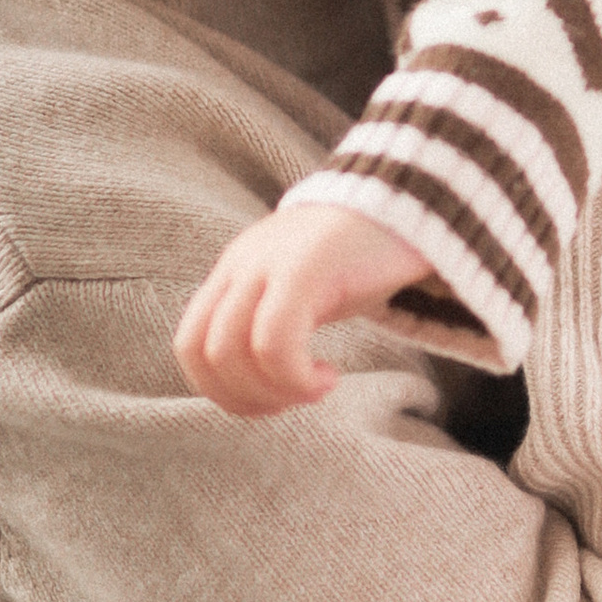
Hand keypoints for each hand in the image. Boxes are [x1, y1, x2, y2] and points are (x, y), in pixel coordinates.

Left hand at [176, 201, 436, 415]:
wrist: (411, 199)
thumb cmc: (363, 256)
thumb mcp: (306, 289)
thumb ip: (274, 319)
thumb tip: (261, 379)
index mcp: (235, 270)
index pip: (190, 343)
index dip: (219, 389)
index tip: (270, 401)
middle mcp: (242, 264)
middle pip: (202, 350)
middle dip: (242, 397)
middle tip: (291, 402)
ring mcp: (268, 263)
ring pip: (230, 350)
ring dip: (271, 391)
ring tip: (313, 390)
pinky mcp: (303, 268)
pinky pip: (273, 341)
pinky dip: (294, 378)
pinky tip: (329, 378)